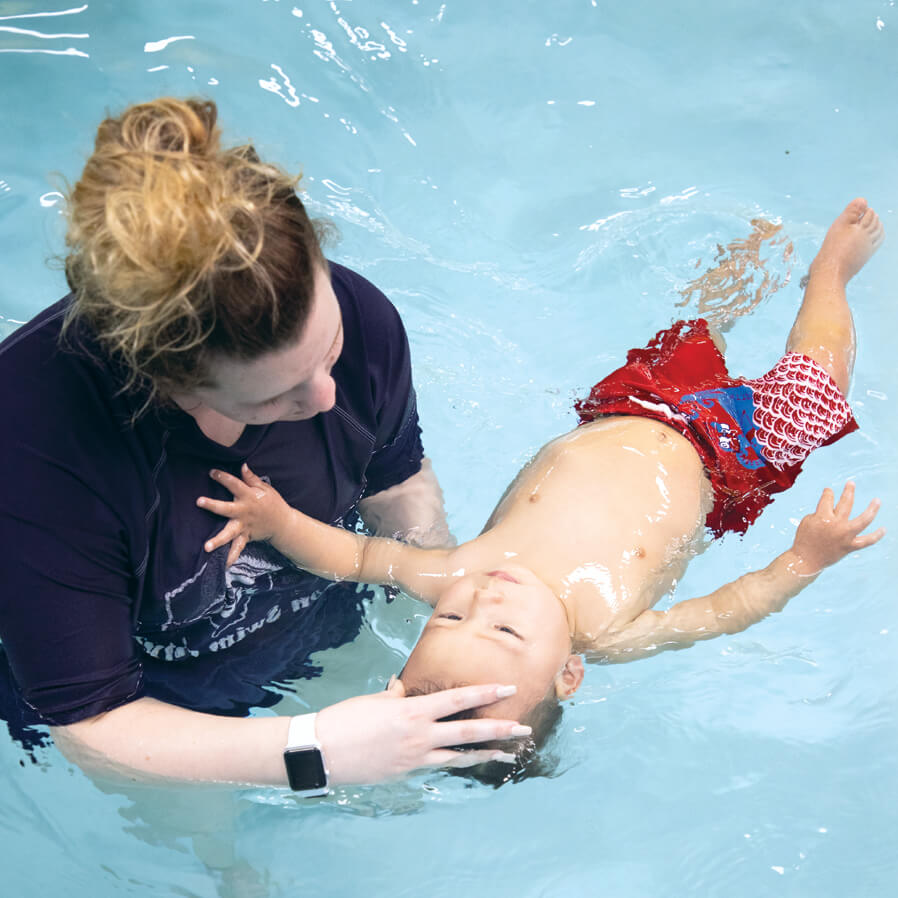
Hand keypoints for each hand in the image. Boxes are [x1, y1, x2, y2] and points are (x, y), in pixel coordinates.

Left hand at [197, 464, 290, 566]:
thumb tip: (242, 465)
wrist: (284, 523)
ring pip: (229, 533)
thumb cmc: (273, 503)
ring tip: (206, 547)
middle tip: (199, 501)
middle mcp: (245, 512)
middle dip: (213, 505)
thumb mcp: (265, 488)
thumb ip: (252, 478)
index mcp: (249, 497)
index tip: (211, 472)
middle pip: (227, 508)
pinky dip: (231, 557)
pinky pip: (238, 548)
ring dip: (218, 540)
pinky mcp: (246, 537)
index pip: (234, 484)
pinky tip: (224, 565)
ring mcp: (244, 526)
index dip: (222, 477)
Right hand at [315, 679, 528, 784]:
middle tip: (524, 728)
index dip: (485, 693)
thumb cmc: (346, 719)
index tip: (508, 688)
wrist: (323, 751)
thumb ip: (395, 696)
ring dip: (485, 754)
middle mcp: (420, 736)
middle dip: (498, 730)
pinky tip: (465, 762)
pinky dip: (452, 763)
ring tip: (507, 753)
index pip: (458, 700)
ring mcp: (415, 758)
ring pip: (458, 757)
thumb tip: (401, 689)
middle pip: (468, 733)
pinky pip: (435, 766)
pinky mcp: (406, 773)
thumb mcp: (375, 701)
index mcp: (413, 711)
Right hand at [790, 481, 884, 575]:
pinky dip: (876, 536)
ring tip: (877, 501)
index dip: (828, 493)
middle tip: (851, 483)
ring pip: (863, 520)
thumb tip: (832, 510)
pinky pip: (867, 541)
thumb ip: (820, 513)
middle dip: (849, 491)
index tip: (828, 491)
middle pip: (846, 503)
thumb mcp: (807, 521)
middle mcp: (836, 524)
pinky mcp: (850, 546)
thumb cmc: (804, 539)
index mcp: (823, 516)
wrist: (806, 560)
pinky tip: (883, 529)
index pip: (828, 498)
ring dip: (871, 509)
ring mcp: (845, 535)